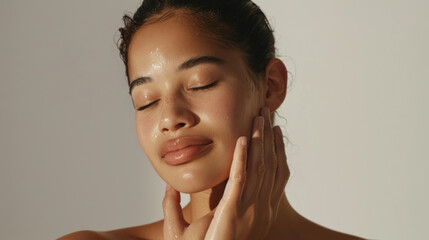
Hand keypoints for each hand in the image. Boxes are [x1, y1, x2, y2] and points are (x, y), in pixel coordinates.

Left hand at [162, 107, 288, 239]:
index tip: (270, 130)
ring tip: (259, 117)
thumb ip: (173, 206)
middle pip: (269, 167)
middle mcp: (258, 211)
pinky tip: (242, 139)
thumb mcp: (181, 228)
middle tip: (266, 114)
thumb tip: (167, 185)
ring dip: (258, 141)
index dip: (273, 151)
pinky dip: (242, 158)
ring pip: (259, 169)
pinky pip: (240, 180)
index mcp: (256, 213)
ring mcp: (247, 211)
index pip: (272, 176)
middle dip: (268, 138)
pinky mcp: (231, 212)